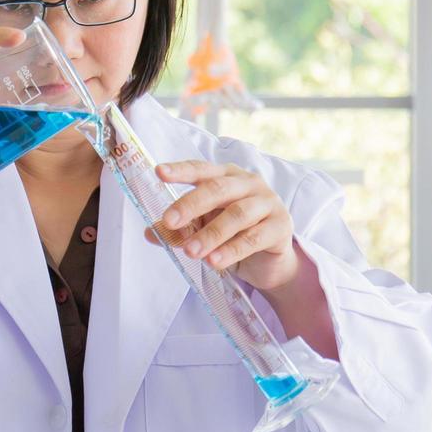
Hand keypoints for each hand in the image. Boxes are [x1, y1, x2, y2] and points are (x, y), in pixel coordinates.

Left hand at [144, 160, 301, 292]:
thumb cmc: (231, 235)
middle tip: (170, 221)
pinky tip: (214, 261)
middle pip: (218, 189)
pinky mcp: (281, 227)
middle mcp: (248, 184)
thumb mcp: (201, 230)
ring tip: (191, 251)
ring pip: (237, 214)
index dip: (181, 170)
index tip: (159, 173)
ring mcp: (268, 203)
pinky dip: (232, 250)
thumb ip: (179, 229)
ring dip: (211, 234)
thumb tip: (151, 232)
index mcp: (226, 176)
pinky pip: (254, 237)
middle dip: (191, 205)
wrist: (268, 262)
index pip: (201, 169)